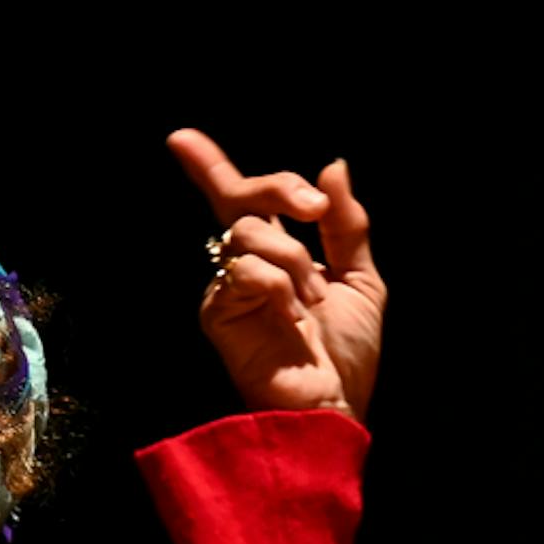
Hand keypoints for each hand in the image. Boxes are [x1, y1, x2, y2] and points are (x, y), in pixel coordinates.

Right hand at [168, 127, 385, 419]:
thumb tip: (333, 166)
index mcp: (279, 254)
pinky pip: (245, 270)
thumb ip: (346, 226)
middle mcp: (247, 265)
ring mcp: (229, 288)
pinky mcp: (218, 312)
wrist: (334, 405)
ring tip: (313, 302)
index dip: (210, 167)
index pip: (240, 200)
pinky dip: (279, 287)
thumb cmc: (345, 354)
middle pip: (242, 199)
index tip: (181, 138)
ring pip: (250, 232)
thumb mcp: (362, 278)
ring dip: (294, 260)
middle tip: (313, 208)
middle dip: (279, 188)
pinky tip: (292, 318)